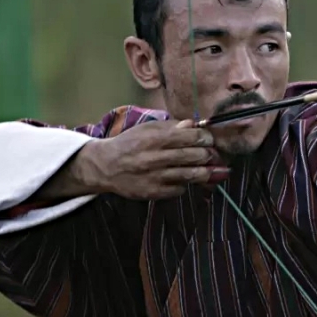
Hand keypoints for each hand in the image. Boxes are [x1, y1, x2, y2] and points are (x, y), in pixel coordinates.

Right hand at [77, 119, 229, 198]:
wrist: (105, 166)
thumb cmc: (130, 143)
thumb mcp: (147, 128)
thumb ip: (172, 126)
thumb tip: (194, 125)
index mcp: (155, 138)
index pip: (190, 137)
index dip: (205, 138)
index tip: (208, 139)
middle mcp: (155, 158)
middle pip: (194, 156)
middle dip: (208, 154)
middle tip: (211, 153)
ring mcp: (155, 177)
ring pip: (190, 175)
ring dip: (205, 172)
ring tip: (211, 169)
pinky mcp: (153, 192)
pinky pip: (179, 189)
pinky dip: (186, 183)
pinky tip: (185, 179)